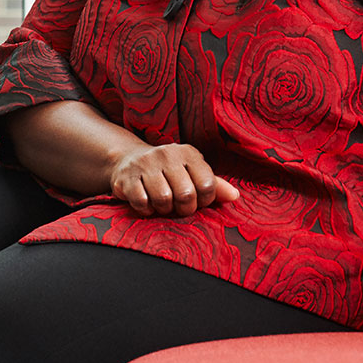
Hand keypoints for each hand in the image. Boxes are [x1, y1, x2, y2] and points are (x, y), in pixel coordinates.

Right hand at [108, 143, 240, 217]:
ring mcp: (146, 163)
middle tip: (177, 206)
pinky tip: (146, 202)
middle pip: (186, 195)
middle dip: (183, 208)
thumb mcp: (192, 173)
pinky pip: (142, 202)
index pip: (207, 186)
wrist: (129, 160)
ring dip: (163, 209)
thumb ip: (214, 185)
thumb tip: (235, 196)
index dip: (204, 201)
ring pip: (164, 199)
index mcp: (189, 153)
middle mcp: (168, 153)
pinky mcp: (127, 176)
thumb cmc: (169, 172)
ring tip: (161, 203)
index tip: (196, 201)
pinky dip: (146, 209)